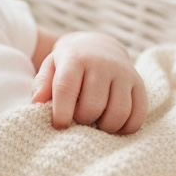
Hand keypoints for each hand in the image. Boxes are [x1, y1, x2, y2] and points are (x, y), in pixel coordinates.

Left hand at [32, 31, 146, 134]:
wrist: (99, 46)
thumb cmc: (70, 64)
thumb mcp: (51, 67)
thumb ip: (42, 84)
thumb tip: (36, 103)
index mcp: (76, 58)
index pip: (67, 88)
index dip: (62, 112)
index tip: (59, 126)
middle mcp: (102, 64)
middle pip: (93, 105)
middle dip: (83, 120)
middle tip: (78, 120)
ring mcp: (124, 74)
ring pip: (118, 113)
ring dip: (105, 127)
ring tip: (95, 125)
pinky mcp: (139, 85)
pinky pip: (137, 115)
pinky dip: (125, 128)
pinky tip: (114, 127)